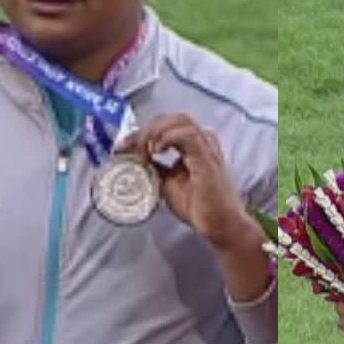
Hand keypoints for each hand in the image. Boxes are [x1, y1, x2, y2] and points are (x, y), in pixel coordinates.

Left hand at [117, 114, 256, 249]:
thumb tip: (137, 159)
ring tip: (144, 150)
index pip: (168, 126)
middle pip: (172, 118)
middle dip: (146, 129)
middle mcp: (203, 142)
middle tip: (128, 146)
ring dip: (155, 131)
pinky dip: (167, 138)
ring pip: (180, 120)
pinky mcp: (207, 158)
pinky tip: (156, 151)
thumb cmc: (200, 207)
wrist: (219, 225)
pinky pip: (187, 135)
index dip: (142, 132)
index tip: (123, 146)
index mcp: (195, 147)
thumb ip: (156, 168)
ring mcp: (207, 148)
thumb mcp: (168, 183)